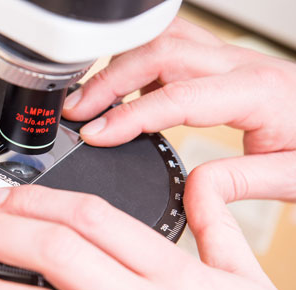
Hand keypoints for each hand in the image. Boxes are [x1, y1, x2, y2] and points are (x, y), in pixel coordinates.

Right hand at [62, 17, 295, 201]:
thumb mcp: (292, 176)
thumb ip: (238, 182)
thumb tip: (190, 188)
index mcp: (257, 92)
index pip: (178, 96)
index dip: (129, 115)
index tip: (94, 133)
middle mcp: (239, 65)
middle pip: (159, 52)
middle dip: (109, 81)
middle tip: (77, 111)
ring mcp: (228, 58)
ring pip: (161, 39)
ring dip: (120, 64)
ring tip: (90, 96)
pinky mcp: (220, 62)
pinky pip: (170, 47)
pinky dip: (138, 63)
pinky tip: (126, 90)